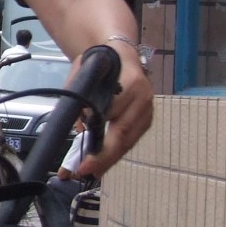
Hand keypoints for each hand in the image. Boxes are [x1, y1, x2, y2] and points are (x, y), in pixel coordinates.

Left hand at [75, 41, 153, 177]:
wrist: (123, 55)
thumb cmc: (103, 61)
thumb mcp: (84, 68)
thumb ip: (77, 91)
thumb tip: (80, 124)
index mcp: (131, 82)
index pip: (114, 110)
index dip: (99, 126)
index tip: (83, 141)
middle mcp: (144, 98)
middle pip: (124, 133)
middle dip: (103, 156)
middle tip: (84, 170)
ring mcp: (148, 112)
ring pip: (128, 142)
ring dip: (108, 159)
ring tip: (90, 172)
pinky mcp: (146, 122)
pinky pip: (130, 142)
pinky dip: (114, 154)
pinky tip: (101, 164)